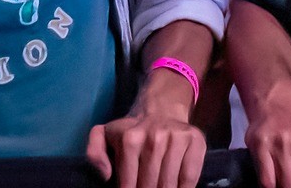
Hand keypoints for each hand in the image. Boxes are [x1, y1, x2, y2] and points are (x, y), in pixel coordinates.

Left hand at [86, 97, 204, 187]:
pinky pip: (189, 177)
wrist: (162, 110)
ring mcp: (176, 139)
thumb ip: (94, 153)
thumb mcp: (105, 136)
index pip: (128, 185)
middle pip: (149, 187)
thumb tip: (106, 174)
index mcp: (130, 140)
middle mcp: (154, 138)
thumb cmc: (131, 132)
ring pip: (169, 185)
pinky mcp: (195, 141)